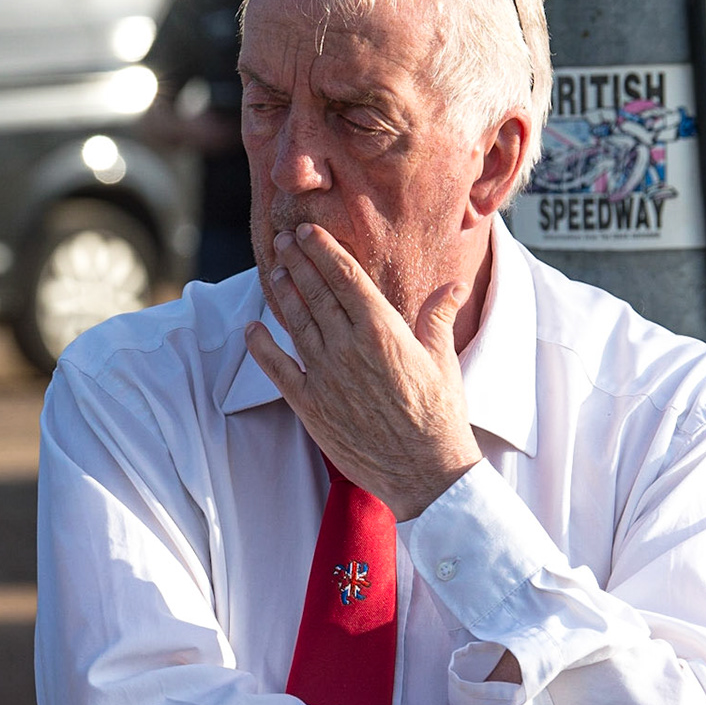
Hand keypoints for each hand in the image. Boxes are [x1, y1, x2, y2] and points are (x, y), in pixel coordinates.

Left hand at [244, 223, 480, 520]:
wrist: (426, 471)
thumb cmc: (440, 416)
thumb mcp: (443, 359)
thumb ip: (438, 317)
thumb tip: (453, 286)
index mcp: (382, 329)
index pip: (345, 277)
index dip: (322, 250)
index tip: (307, 232)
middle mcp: (348, 346)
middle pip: (315, 293)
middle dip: (297, 262)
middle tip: (282, 241)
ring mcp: (325, 375)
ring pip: (296, 323)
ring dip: (283, 294)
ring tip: (274, 271)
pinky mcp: (310, 405)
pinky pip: (277, 369)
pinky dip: (261, 347)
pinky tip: (252, 329)